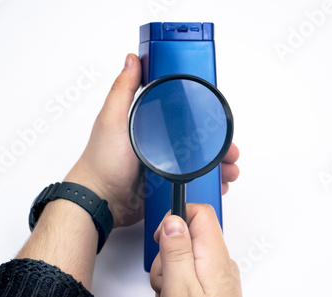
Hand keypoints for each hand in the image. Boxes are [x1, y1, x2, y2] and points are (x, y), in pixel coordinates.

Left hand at [65, 54, 239, 227]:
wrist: (101, 201)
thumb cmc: (102, 162)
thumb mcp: (112, 119)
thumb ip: (123, 90)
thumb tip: (132, 60)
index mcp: (149, 127)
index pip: (183, 117)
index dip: (203, 118)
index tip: (220, 120)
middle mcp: (159, 145)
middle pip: (197, 142)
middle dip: (218, 147)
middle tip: (230, 152)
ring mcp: (164, 167)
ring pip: (199, 164)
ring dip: (218, 166)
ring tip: (229, 171)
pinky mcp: (166, 186)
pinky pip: (192, 184)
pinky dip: (207, 184)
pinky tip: (217, 185)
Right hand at [150, 204, 244, 296]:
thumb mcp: (179, 290)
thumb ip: (176, 252)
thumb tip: (174, 220)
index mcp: (215, 257)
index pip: (201, 213)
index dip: (177, 218)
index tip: (162, 238)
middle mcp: (220, 264)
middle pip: (189, 236)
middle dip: (168, 254)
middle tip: (166, 279)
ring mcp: (216, 278)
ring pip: (185, 257)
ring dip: (169, 274)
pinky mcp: (211, 291)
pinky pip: (188, 275)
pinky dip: (176, 286)